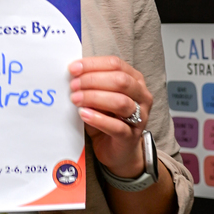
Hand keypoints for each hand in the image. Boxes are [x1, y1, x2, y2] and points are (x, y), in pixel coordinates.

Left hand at [68, 56, 152, 178]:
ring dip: (94, 98)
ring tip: (76, 99)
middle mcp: (141, 96)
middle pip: (121, 81)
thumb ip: (91, 83)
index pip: (115, 64)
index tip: (73, 69)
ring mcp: (140, 116)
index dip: (93, 65)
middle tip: (73, 85)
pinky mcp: (131, 136)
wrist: (117, 149)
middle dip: (93, 81)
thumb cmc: (107, 118)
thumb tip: (72, 73)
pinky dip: (98, 119)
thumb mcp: (99, 96)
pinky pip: (117, 126)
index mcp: (134, 80)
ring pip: (121, 102)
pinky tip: (84, 114)